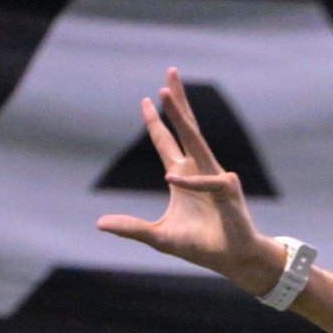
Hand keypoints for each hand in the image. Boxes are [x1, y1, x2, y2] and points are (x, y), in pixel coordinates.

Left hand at [94, 67, 281, 291]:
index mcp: (182, 176)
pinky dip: (190, 184)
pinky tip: (171, 179)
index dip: (155, 122)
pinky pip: (205, 182)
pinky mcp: (227, 190)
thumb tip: (99, 223)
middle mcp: (199, 169)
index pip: (166, 142)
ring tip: (166, 93)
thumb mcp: (159, 237)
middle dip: (176, 101)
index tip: (146, 99)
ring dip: (180, 117)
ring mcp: (215, 176)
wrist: (233, 259)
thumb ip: (131, 227)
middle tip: (169, 72)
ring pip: (196, 140)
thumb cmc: (201, 246)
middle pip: (186, 128)